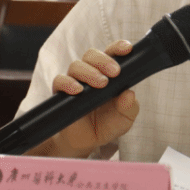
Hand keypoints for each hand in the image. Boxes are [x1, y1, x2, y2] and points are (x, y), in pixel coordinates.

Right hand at [33, 41, 139, 156]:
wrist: (87, 142)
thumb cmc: (108, 124)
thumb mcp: (125, 118)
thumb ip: (130, 107)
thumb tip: (130, 94)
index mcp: (109, 73)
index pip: (112, 53)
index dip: (118, 47)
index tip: (127, 49)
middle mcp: (91, 73)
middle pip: (92, 54)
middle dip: (104, 60)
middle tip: (114, 72)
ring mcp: (75, 81)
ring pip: (76, 65)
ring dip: (89, 72)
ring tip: (101, 84)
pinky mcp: (61, 93)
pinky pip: (60, 81)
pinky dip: (68, 83)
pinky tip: (78, 91)